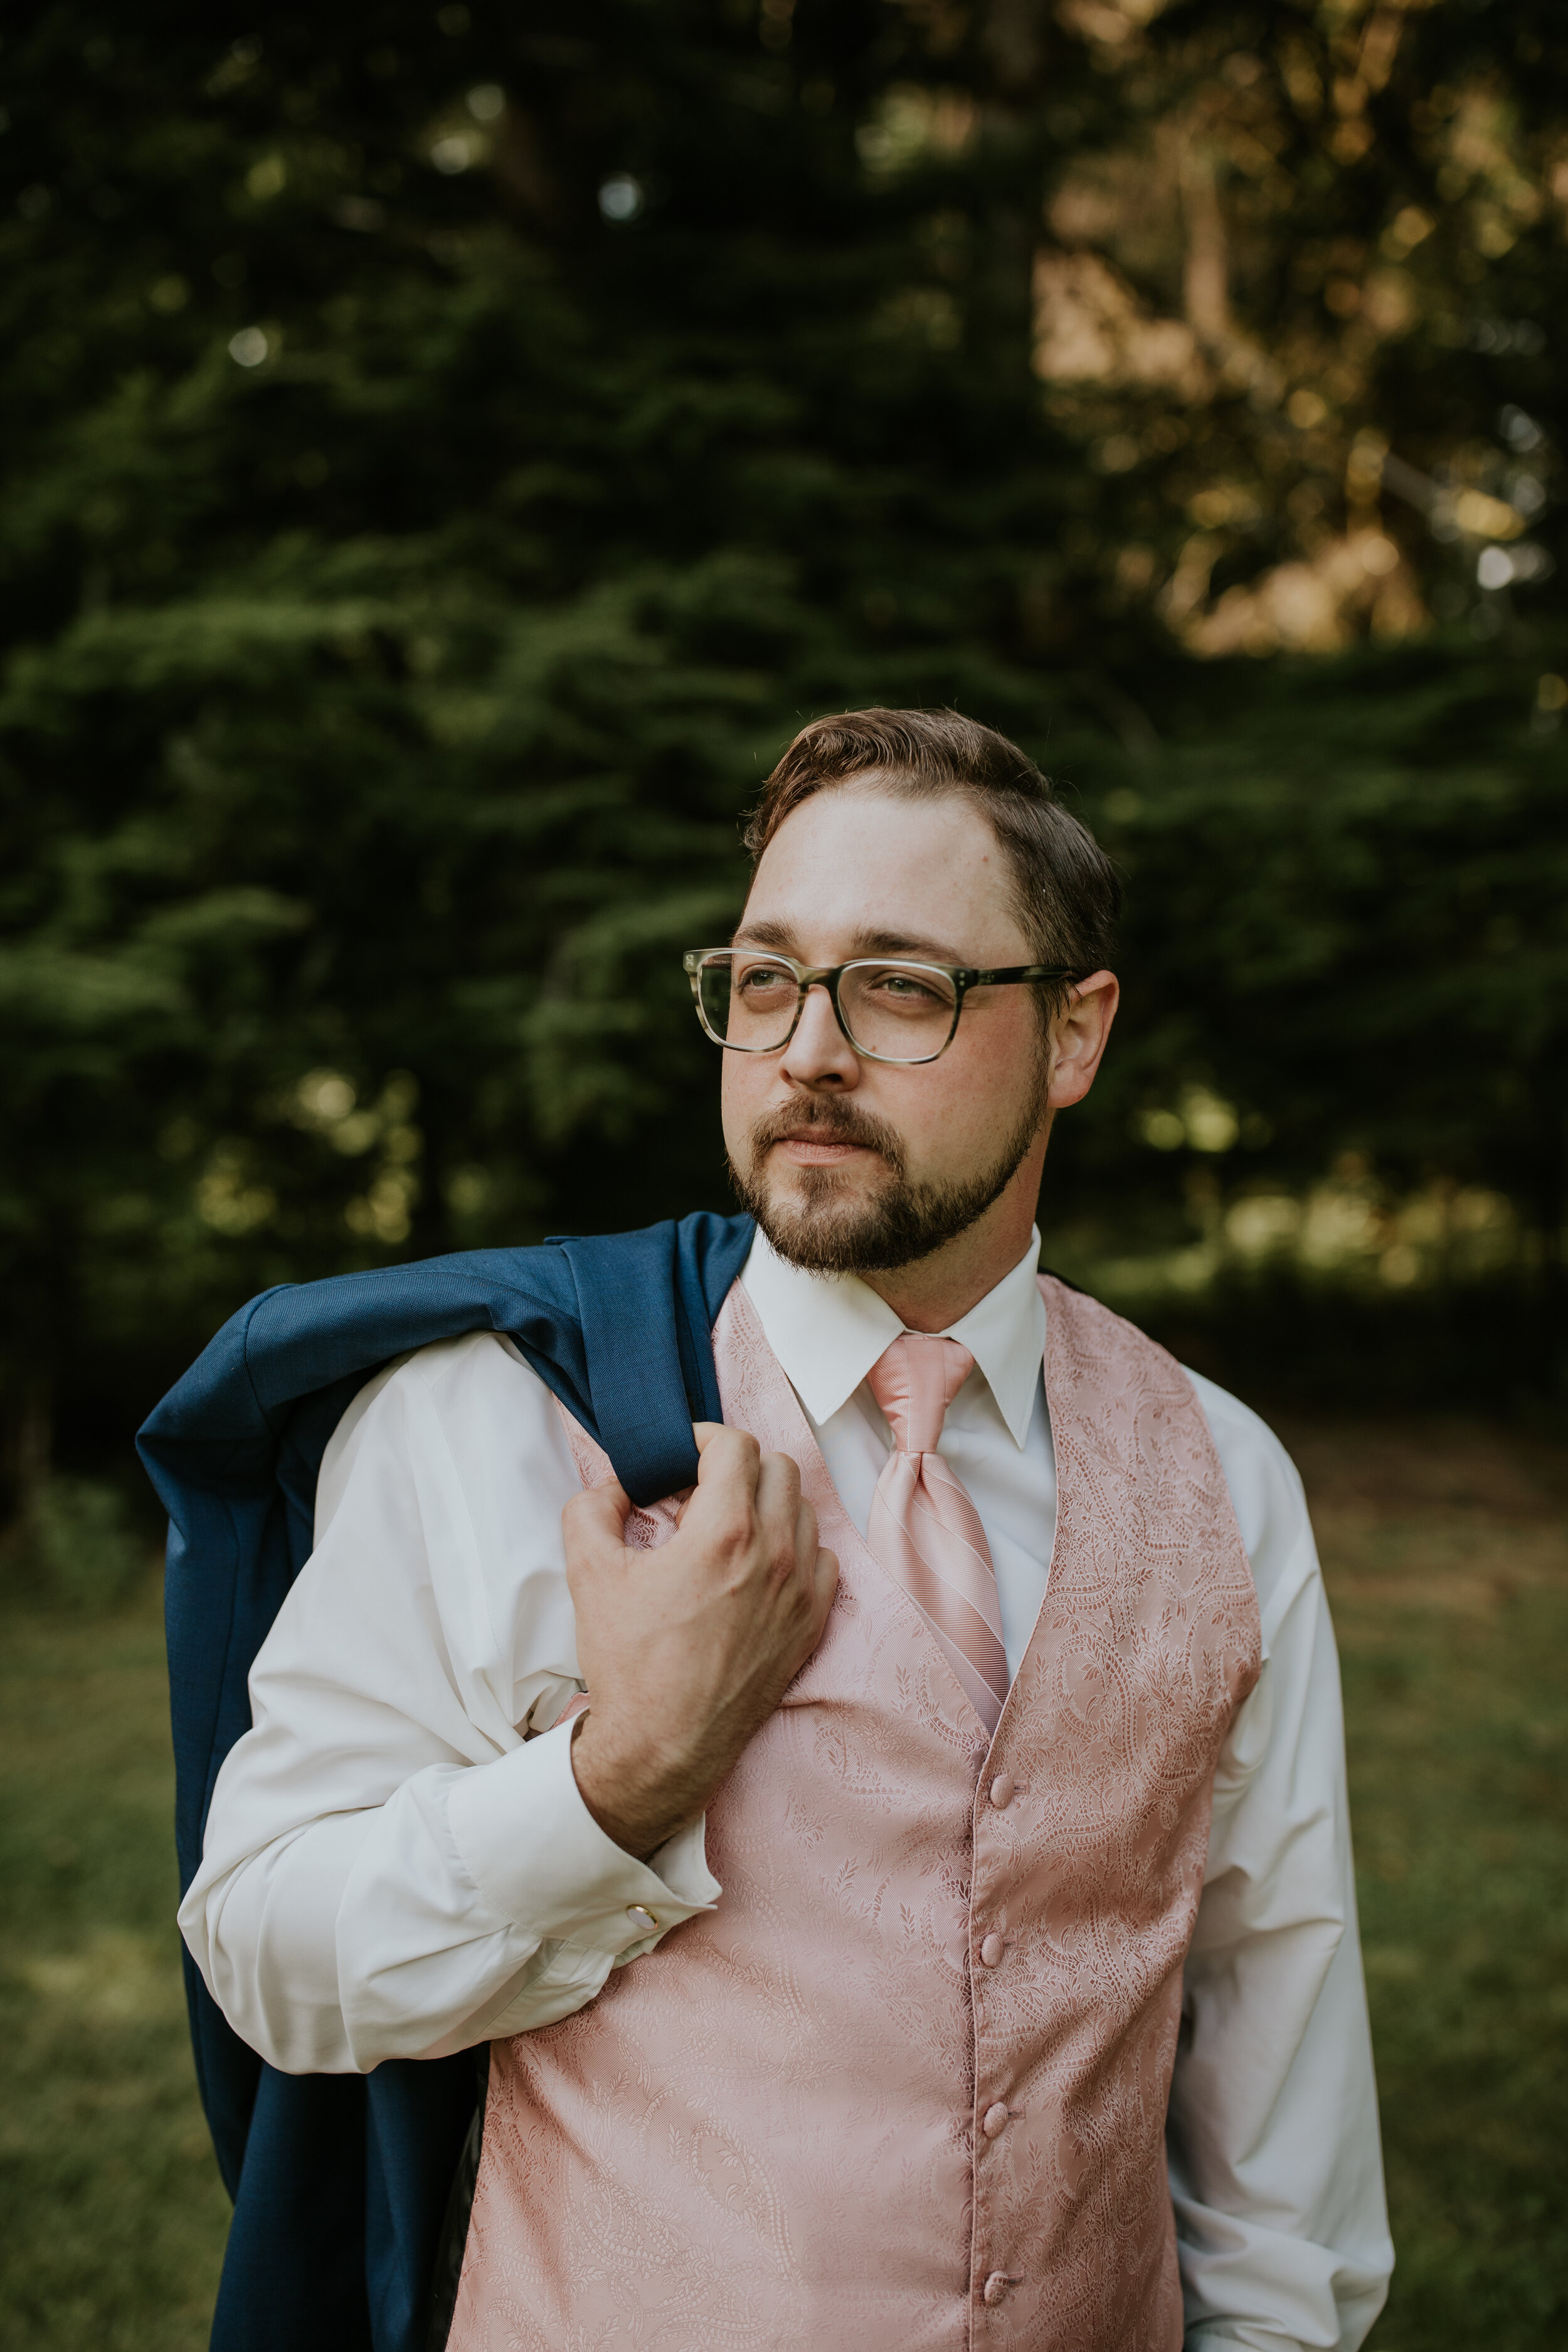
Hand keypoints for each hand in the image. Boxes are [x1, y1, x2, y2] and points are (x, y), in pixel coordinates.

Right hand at [564, 1423, 837, 1859]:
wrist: (663, 1745)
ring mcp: (801, 1589)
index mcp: (724, 1532)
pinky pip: (822, 1557)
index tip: (682, 1457)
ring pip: (803, 1509)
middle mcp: (775, 1553)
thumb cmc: (629, 1664)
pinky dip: (793, 1548)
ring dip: (767, 1504)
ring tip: (726, 1530)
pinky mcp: (813, 1623)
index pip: (736, 1445)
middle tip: (698, 1494)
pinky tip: (756, 1567)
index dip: (703, 1439)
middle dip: (736, 1468)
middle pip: (778, 1467)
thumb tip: (616, 1484)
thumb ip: (593, 1507)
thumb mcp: (588, 1573)